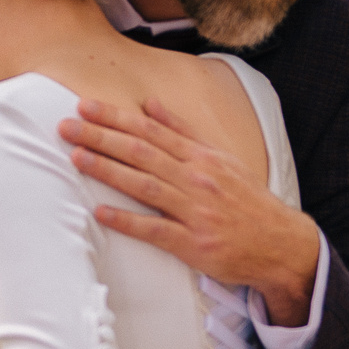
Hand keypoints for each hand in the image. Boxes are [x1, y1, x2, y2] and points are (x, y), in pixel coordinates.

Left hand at [60, 97, 321, 323]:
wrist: (282, 244)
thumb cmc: (245, 200)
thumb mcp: (220, 159)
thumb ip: (183, 132)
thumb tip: (151, 104)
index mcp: (200, 157)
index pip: (150, 130)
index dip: (115, 118)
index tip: (85, 106)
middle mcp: (196, 179)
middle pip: (142, 153)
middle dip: (101, 137)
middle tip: (66, 126)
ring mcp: (195, 211)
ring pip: (145, 186)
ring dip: (108, 170)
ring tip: (77, 158)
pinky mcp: (193, 243)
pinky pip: (155, 229)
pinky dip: (127, 220)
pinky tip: (100, 212)